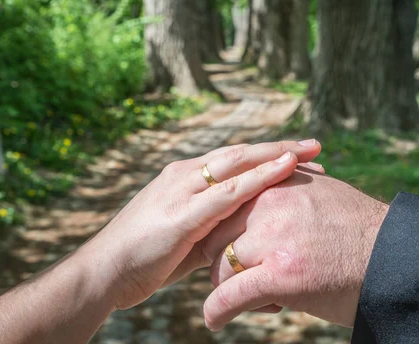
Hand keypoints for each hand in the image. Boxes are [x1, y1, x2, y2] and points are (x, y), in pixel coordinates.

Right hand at [78, 140, 321, 309]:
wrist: (103, 273)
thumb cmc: (142, 259)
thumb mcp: (184, 239)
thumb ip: (210, 231)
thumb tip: (239, 238)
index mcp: (182, 178)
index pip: (232, 160)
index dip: (266, 155)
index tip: (300, 156)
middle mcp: (183, 176)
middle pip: (240, 153)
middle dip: (279, 147)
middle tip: (315, 145)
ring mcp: (182, 191)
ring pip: (238, 163)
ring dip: (277, 154)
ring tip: (310, 150)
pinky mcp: (183, 215)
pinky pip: (229, 192)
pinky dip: (260, 177)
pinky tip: (285, 167)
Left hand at [202, 168, 388, 330]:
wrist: (395, 256)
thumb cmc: (357, 228)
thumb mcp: (317, 190)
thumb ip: (285, 184)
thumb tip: (268, 178)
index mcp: (274, 183)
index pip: (225, 207)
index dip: (221, 233)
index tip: (223, 249)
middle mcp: (268, 205)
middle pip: (216, 238)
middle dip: (223, 260)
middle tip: (244, 276)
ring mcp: (272, 240)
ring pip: (221, 267)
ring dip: (231, 287)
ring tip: (260, 296)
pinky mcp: (279, 275)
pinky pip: (230, 296)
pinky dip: (217, 310)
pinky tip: (214, 320)